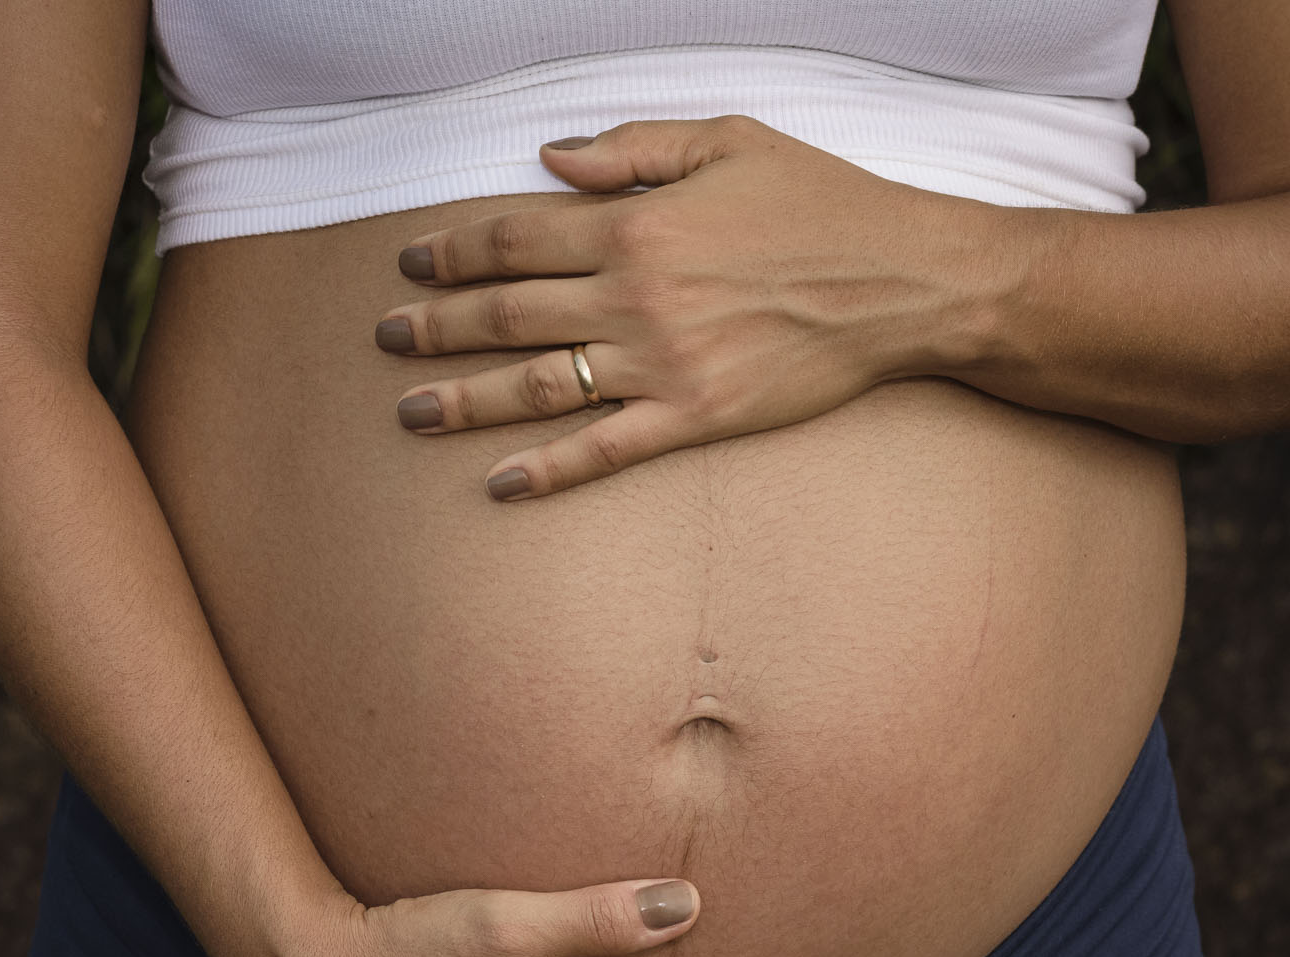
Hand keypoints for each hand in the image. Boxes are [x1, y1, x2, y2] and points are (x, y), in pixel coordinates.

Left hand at [376, 116, 960, 499]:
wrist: (905, 281)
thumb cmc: (822, 202)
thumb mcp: (728, 140)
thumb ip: (631, 149)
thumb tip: (547, 158)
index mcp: (635, 226)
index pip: (513, 239)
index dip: (453, 250)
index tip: (412, 262)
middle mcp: (634, 298)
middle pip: (506, 313)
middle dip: (435, 326)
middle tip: (384, 338)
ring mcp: (660, 365)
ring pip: (536, 385)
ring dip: (463, 399)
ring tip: (409, 410)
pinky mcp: (694, 418)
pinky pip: (603, 450)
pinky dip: (547, 470)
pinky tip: (500, 484)